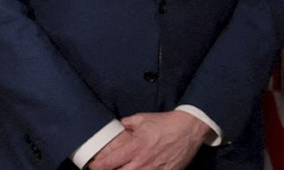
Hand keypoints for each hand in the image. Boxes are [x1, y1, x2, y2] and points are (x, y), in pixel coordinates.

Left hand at [87, 111, 210, 169]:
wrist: (190, 127)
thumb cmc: (166, 123)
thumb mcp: (142, 118)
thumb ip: (126, 123)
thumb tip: (116, 126)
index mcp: (134, 147)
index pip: (107, 163)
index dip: (96, 167)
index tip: (93, 165)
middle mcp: (142, 162)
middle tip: (110, 167)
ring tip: (127, 167)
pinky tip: (142, 169)